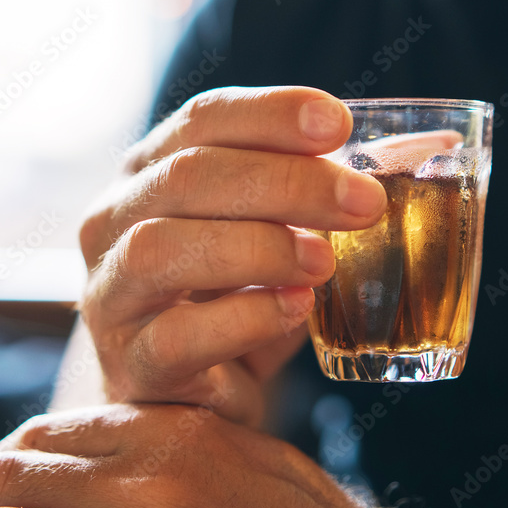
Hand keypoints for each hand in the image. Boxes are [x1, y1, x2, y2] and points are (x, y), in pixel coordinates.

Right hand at [77, 86, 386, 424]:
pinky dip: (244, 318)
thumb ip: (308, 192)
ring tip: (325, 260)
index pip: (202, 119)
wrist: (194, 394)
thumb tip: (398, 159)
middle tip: (363, 201)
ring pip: (160, 249)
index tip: (339, 123)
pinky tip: (296, 308)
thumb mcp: (267, 230)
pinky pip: (174, 337)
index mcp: (149, 170)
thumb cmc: (235, 296)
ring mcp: (109, 293)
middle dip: (284, 182)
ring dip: (257, 247)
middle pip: (186, 176)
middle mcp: (113, 220)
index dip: (270, 113)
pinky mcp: (127, 365)